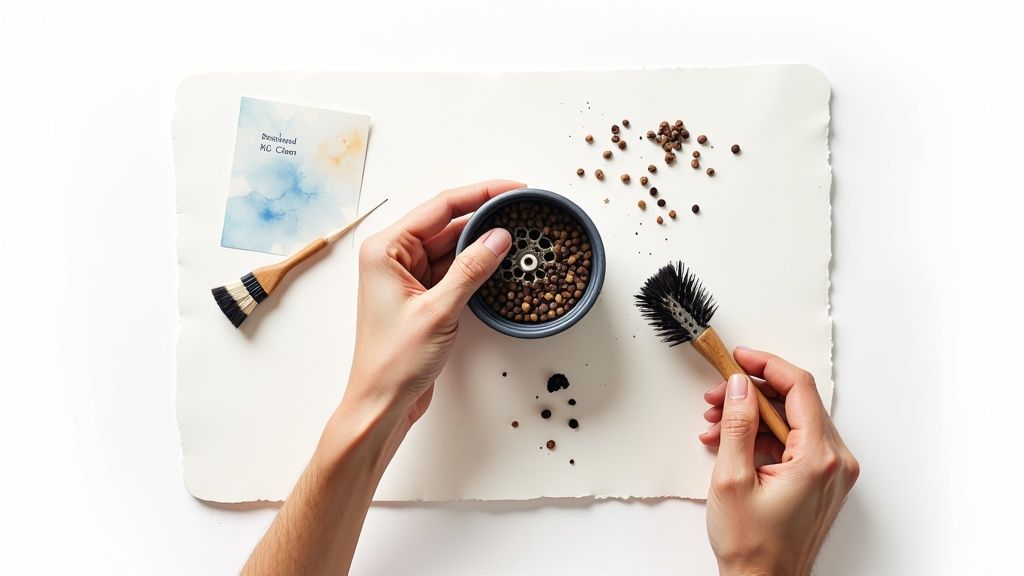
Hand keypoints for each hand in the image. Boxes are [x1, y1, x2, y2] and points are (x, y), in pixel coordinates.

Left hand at [342, 180, 520, 427]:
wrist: (382, 403)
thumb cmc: (394, 361)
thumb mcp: (439, 310)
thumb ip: (471, 269)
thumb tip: (500, 237)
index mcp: (385, 250)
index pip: (439, 207)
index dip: (480, 194)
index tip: (513, 189)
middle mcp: (392, 257)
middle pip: (446, 223)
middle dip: (484, 217)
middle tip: (522, 210)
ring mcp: (406, 277)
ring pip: (451, 247)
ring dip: (481, 242)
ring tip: (518, 232)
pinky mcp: (421, 296)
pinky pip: (452, 269)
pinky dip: (474, 266)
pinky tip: (499, 261)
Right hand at [699, 347, 859, 575]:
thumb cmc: (752, 546)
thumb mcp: (732, 479)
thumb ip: (737, 425)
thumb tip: (741, 387)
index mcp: (819, 458)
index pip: (799, 388)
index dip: (765, 365)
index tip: (739, 358)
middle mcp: (835, 462)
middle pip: (795, 402)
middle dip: (751, 394)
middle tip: (717, 396)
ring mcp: (831, 472)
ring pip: (792, 420)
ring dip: (752, 415)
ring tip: (716, 423)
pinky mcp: (822, 480)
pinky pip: (794, 441)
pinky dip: (762, 436)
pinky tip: (730, 442)